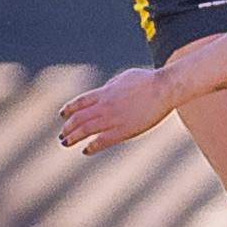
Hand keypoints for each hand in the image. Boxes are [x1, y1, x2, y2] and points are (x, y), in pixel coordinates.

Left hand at [59, 68, 174, 153]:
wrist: (163, 89)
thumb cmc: (148, 80)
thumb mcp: (125, 76)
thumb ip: (112, 84)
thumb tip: (105, 88)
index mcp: (105, 92)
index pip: (80, 102)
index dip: (69, 109)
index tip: (63, 114)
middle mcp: (104, 106)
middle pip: (79, 118)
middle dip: (68, 127)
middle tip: (62, 134)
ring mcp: (112, 119)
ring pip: (85, 130)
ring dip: (73, 137)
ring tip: (66, 143)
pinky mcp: (122, 131)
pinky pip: (101, 141)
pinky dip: (91, 146)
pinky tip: (86, 150)